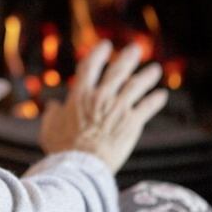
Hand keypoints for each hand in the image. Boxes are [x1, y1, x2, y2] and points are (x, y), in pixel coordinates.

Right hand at [38, 41, 167, 173]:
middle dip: (128, 58)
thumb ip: (52, 114)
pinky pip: (147, 107)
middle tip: (135, 48)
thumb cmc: (62, 148)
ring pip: (136, 86)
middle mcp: (101, 96)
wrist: (82, 166)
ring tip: (155, 69)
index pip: (90, 66)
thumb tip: (53, 106)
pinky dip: (155, 100)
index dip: (98, 53)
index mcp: (80, 95)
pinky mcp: (132, 123)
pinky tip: (162, 95)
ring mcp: (118, 108)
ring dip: (147, 76)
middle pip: (118, 71)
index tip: (106, 45)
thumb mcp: (49, 128)